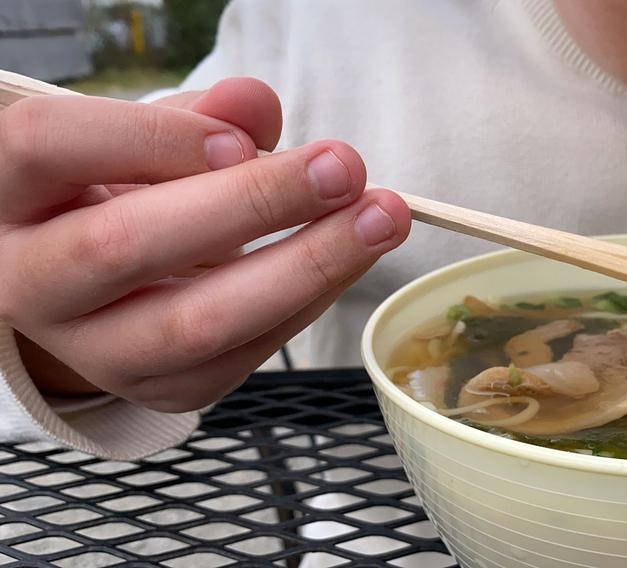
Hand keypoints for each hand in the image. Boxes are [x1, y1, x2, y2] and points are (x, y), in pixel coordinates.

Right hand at [0, 78, 410, 411]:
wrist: (94, 291)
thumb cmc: (118, 195)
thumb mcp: (137, 144)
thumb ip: (194, 118)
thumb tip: (255, 107)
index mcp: (5, 192)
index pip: (52, 145)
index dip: (156, 138)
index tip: (247, 138)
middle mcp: (28, 279)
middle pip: (126, 244)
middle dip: (252, 203)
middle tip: (344, 169)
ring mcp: (89, 349)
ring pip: (193, 321)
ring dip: (304, 267)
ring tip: (379, 220)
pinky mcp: (155, 388)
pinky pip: (241, 354)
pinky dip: (306, 301)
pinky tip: (350, 258)